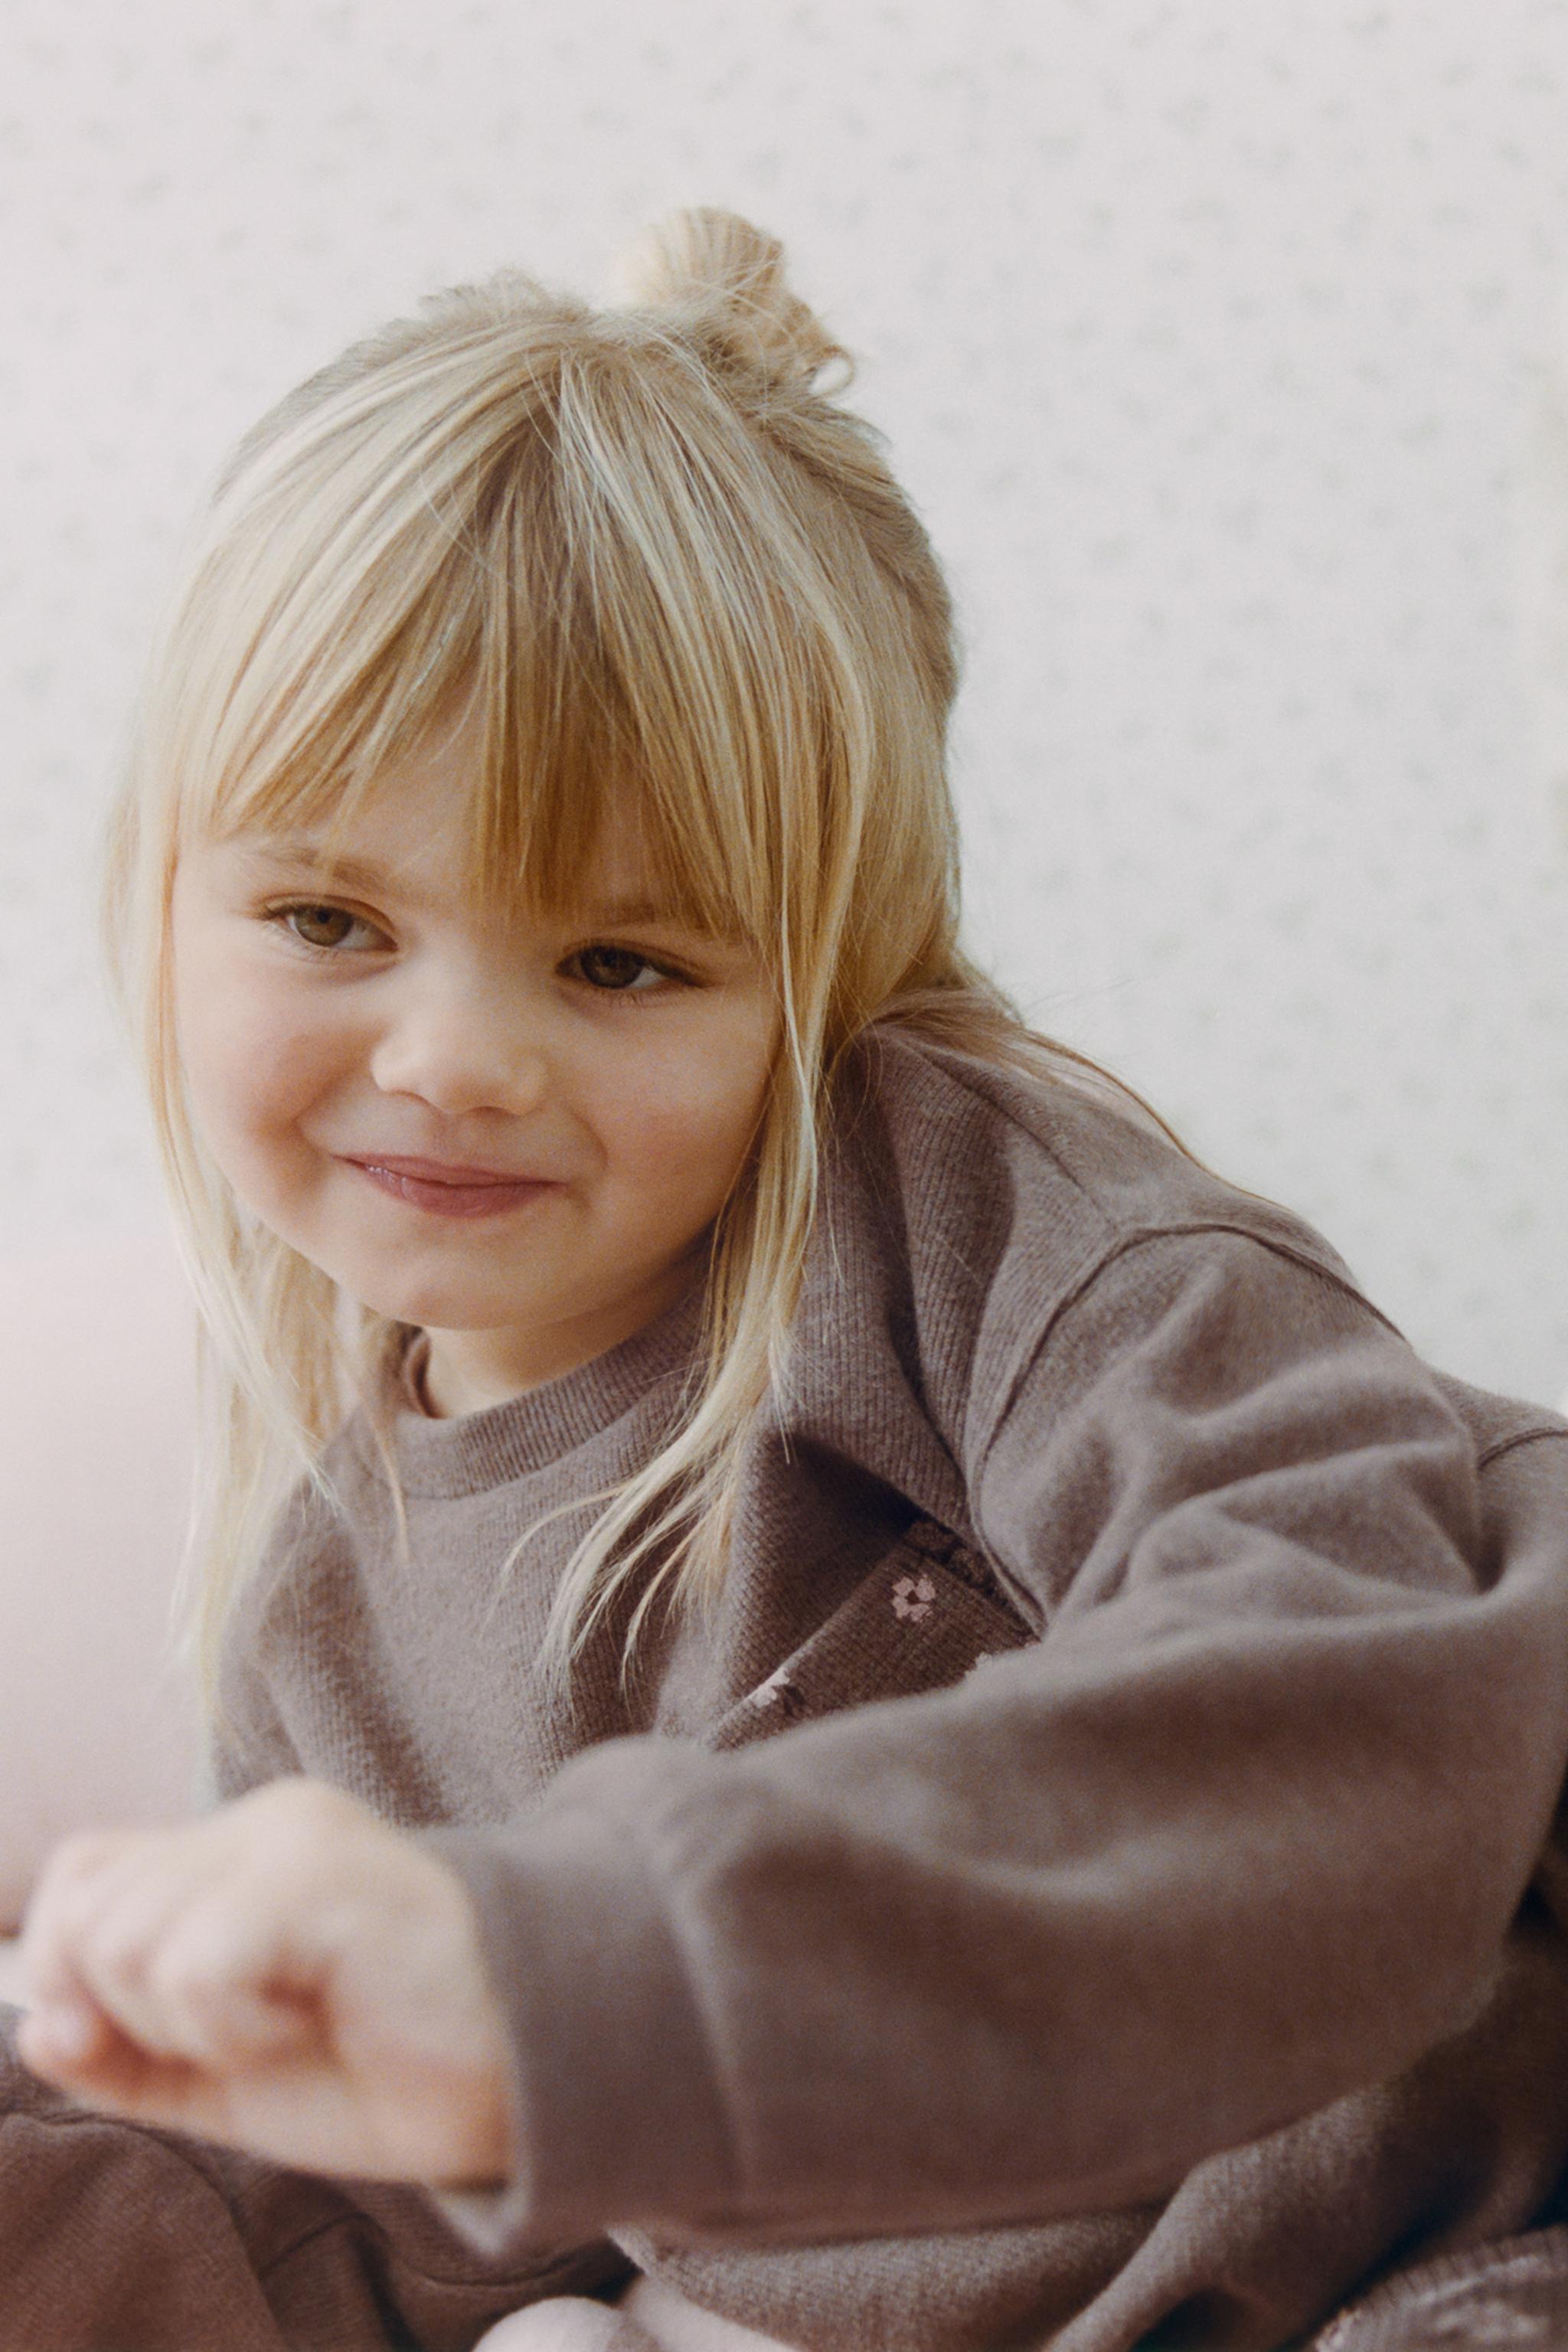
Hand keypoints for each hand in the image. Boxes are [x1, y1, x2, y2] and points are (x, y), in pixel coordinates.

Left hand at [15, 1778, 511, 2185]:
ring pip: (127, 1939)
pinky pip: (194, 1965)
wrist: (528, 2066)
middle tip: (240, 2037)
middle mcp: (261, 1824)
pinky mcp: (321, 1879)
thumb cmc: (388, 2064)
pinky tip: (309, 2021)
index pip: (84, 1875)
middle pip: (88, 1912)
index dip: (74, 1964)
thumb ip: (124, 2052)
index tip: (138, 2039)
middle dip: (128, 2013)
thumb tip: (35, 2024)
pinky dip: (231, 2029)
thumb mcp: (225, 2074)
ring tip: (283, 2026)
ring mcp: (293, 1841)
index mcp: (238, 1853)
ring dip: (186, 2026)